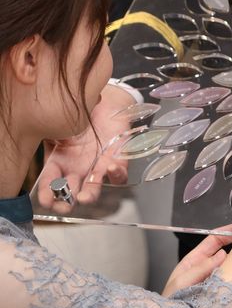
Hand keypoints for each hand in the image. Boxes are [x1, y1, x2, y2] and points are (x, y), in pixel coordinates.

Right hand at [36, 84, 134, 212]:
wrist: (105, 103)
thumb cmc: (79, 114)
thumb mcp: (57, 125)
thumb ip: (47, 133)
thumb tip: (35, 134)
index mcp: (60, 162)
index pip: (50, 183)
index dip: (47, 194)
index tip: (46, 200)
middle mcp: (78, 168)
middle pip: (72, 190)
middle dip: (67, 200)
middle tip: (65, 204)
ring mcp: (98, 166)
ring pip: (94, 187)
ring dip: (89, 193)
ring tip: (84, 197)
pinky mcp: (118, 160)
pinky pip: (119, 173)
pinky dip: (116, 173)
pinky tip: (110, 167)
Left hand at [162, 223, 231, 295]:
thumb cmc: (171, 300)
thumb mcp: (182, 281)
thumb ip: (201, 268)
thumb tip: (223, 254)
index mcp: (195, 259)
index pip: (214, 240)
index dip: (228, 231)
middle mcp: (206, 267)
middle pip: (226, 250)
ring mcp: (214, 279)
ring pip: (230, 266)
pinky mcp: (220, 290)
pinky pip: (230, 281)